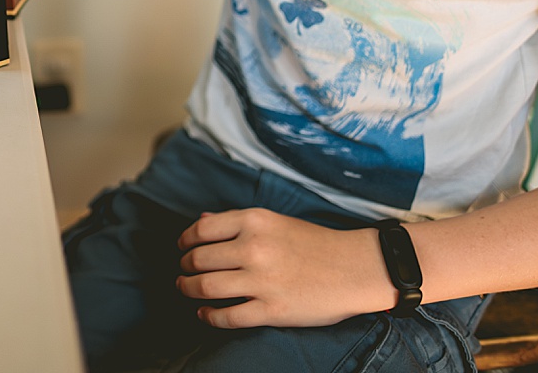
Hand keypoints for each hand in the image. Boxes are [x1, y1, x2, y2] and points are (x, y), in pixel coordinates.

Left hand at [176, 209, 393, 328]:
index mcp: (255, 221)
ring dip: (189, 289)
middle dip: (185, 267)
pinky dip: (209, 316)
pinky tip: (205, 313)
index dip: (185, 240)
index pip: (202, 229)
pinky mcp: (271, 311)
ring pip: (206, 287)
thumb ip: (237, 221)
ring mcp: (262, 281)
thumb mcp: (276, 221)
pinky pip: (227, 316)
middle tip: (184, 271)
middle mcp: (254, 248)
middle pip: (199, 259)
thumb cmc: (315, 243)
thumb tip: (201, 220)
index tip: (182, 247)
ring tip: (187, 289)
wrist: (354, 268)